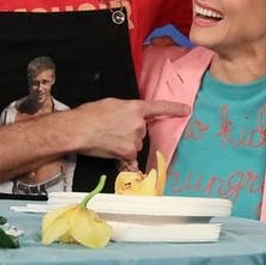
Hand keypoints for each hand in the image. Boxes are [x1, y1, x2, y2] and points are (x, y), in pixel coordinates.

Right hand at [65, 99, 189, 161]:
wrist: (78, 129)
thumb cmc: (89, 115)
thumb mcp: (111, 104)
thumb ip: (125, 110)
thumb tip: (127, 117)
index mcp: (135, 108)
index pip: (159, 107)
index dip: (174, 109)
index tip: (186, 110)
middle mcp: (139, 124)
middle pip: (142, 131)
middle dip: (130, 132)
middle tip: (112, 130)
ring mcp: (135, 140)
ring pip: (135, 145)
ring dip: (125, 144)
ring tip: (108, 139)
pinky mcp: (128, 153)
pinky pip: (130, 159)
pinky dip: (125, 160)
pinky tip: (117, 157)